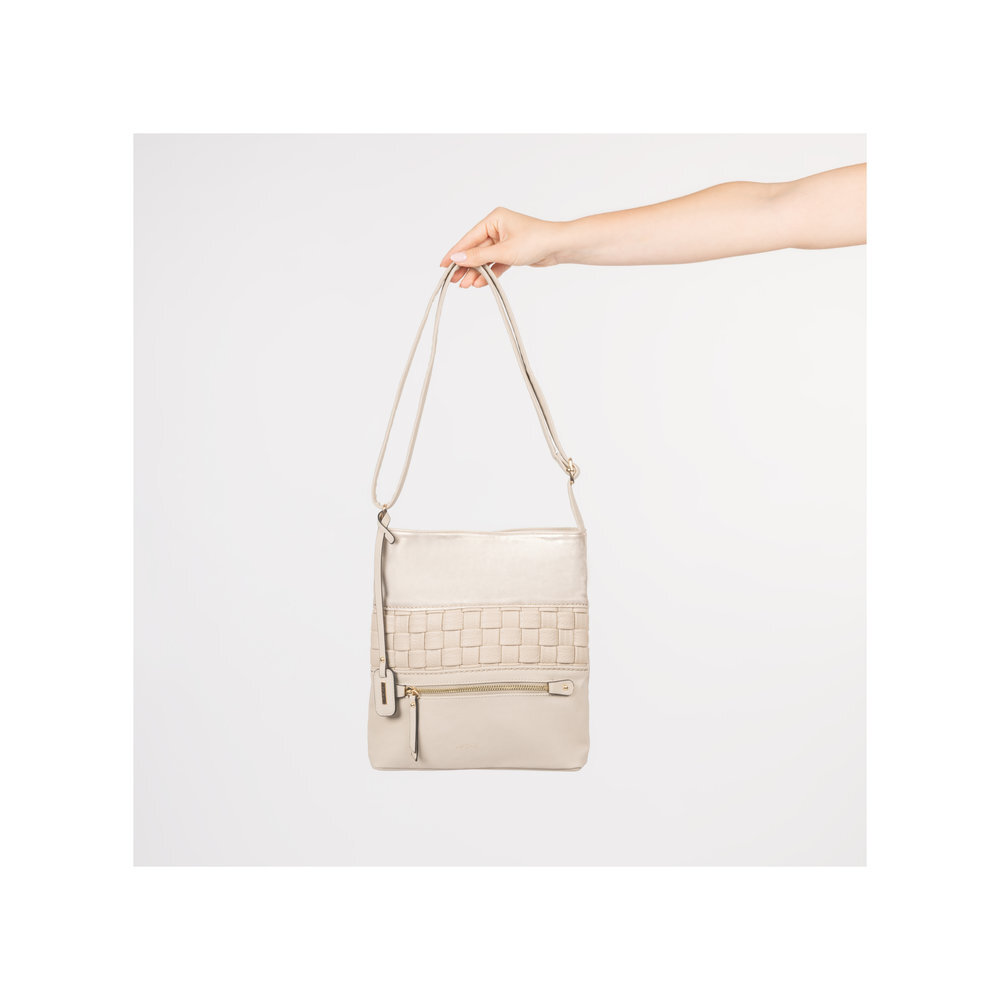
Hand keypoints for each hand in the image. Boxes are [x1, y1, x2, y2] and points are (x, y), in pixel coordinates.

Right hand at [440, 207, 567, 287]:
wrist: (560, 247)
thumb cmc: (536, 241)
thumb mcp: (504, 251)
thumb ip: (479, 257)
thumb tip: (457, 258)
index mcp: (494, 219)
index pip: (469, 238)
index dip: (455, 252)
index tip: (443, 265)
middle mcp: (498, 228)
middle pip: (476, 250)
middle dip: (465, 266)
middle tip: (452, 279)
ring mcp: (505, 240)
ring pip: (485, 258)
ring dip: (476, 272)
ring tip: (464, 285)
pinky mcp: (512, 252)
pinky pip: (495, 263)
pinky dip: (488, 273)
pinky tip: (479, 283)